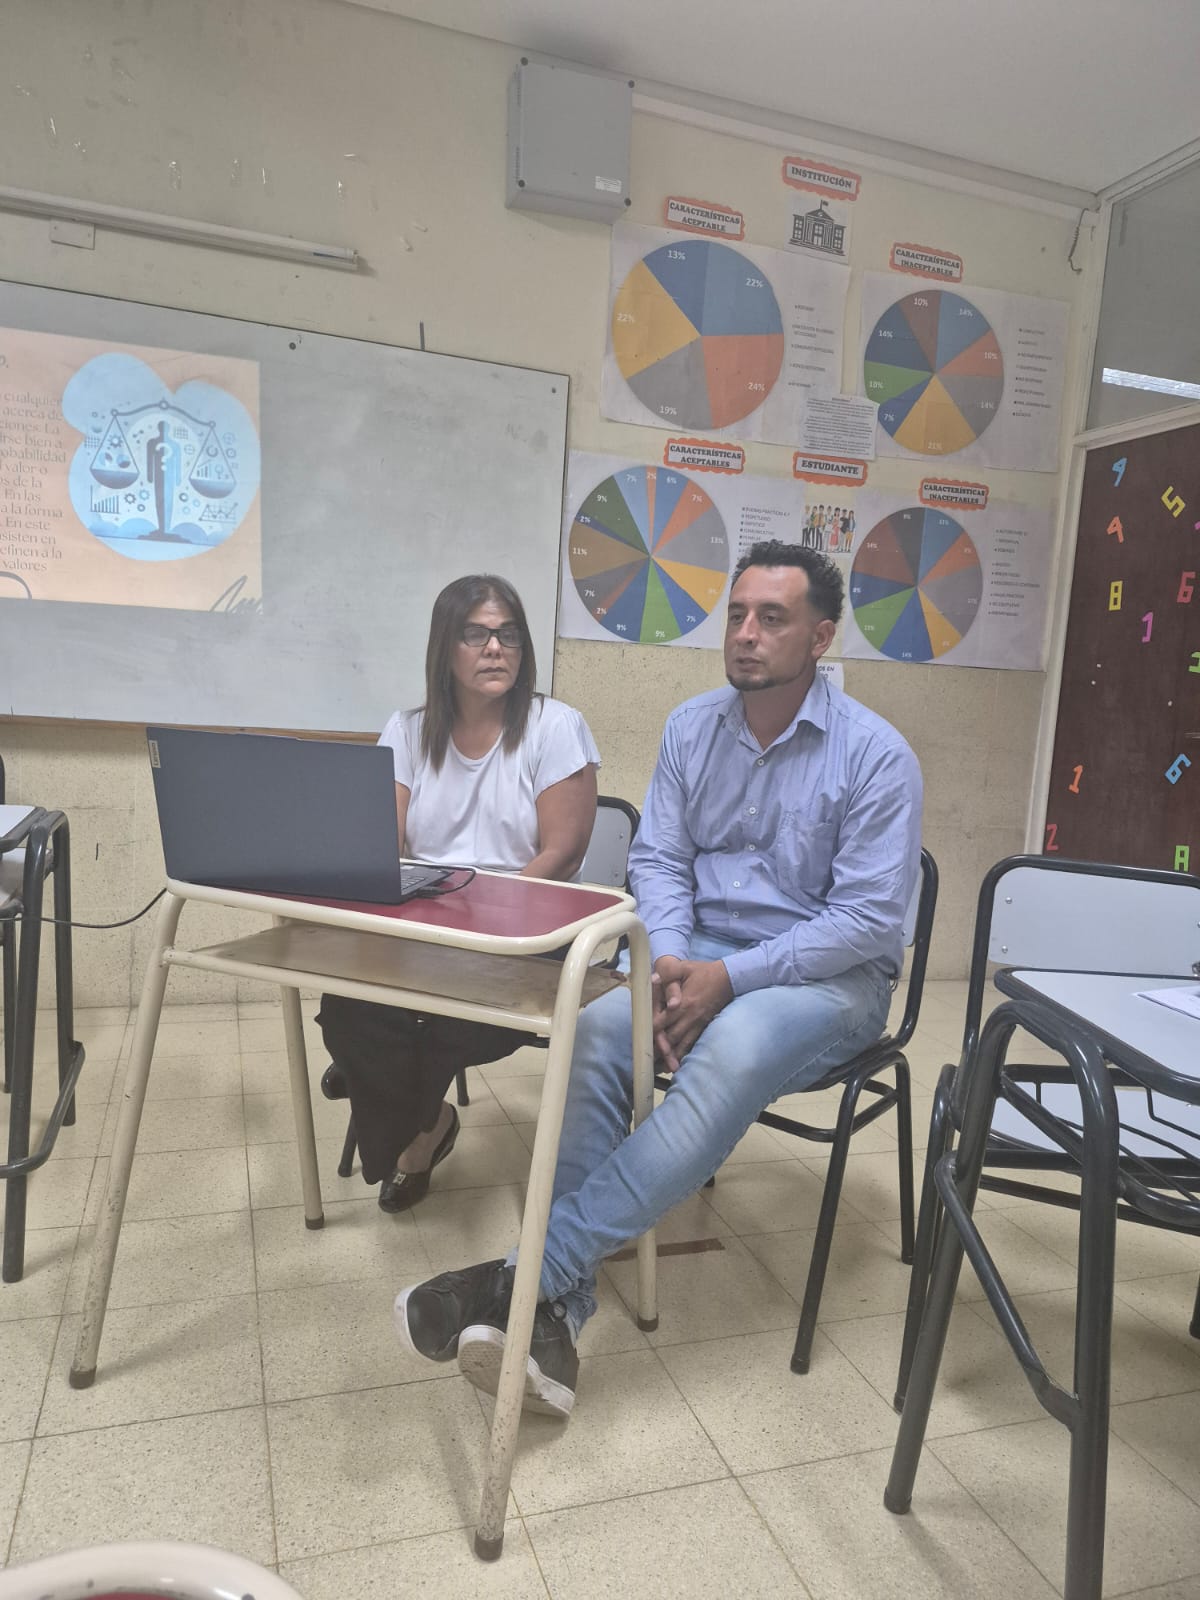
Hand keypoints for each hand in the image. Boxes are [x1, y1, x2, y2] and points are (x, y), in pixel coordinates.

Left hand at [651, 956, 732, 1073]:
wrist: (728, 978)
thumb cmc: (702, 971)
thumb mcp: (683, 967)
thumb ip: (668, 974)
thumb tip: (653, 979)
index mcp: (682, 1003)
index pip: (662, 1021)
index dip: (651, 1032)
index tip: (641, 1040)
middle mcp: (689, 1016)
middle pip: (670, 1037)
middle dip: (658, 1049)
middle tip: (646, 1061)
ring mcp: (697, 1023)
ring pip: (681, 1044)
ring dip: (670, 1056)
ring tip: (659, 1068)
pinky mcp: (703, 1025)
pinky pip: (692, 1043)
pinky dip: (683, 1053)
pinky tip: (677, 1063)